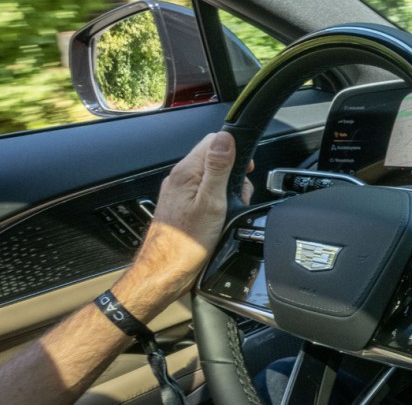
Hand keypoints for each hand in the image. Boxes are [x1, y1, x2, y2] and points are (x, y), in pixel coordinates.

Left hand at [114, 132, 252, 318]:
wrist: (165, 272)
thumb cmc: (186, 243)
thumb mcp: (211, 202)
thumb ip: (218, 167)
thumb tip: (225, 137)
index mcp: (186, 172)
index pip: (213, 140)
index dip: (235, 150)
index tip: (245, 169)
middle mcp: (180, 178)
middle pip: (214, 159)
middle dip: (234, 174)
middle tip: (238, 196)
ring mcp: (180, 192)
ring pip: (211, 177)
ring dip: (227, 190)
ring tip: (229, 211)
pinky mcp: (182, 206)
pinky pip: (205, 193)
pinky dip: (218, 202)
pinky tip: (220, 218)